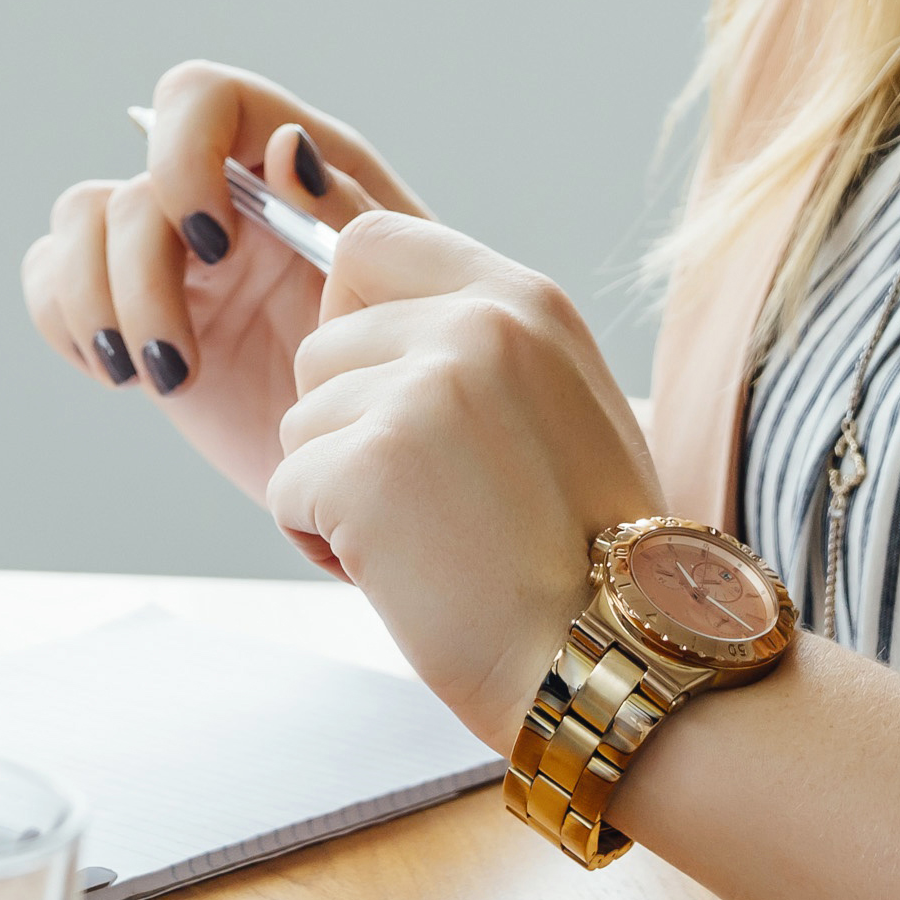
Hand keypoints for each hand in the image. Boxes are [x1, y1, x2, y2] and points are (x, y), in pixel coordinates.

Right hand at [19, 64, 424, 562]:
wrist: (378, 469)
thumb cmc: (410, 371)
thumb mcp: (403, 296)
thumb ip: (349, 214)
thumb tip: (286, 146)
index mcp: (289, 166)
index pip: (203, 98)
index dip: (184, 150)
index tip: (213, 242)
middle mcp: (216, 194)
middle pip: (131, 182)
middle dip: (142, 277)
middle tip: (182, 363)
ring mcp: (164, 250)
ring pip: (78, 220)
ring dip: (98, 305)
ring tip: (159, 378)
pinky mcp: (124, 309)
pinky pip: (49, 281)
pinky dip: (68, 325)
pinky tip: (129, 376)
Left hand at [267, 216, 662, 745]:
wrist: (613, 658)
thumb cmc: (588, 555)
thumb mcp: (563, 403)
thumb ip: (480, 344)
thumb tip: (361, 300)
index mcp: (525, 301)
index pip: (371, 242)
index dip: (352, 318)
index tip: (387, 391)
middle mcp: (475, 326)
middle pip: (322, 349)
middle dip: (347, 430)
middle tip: (428, 501)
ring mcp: (420, 391)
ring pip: (299, 423)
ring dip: (335, 493)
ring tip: (426, 542)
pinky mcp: (368, 466)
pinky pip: (285, 490)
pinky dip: (322, 544)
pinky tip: (401, 576)